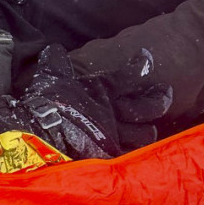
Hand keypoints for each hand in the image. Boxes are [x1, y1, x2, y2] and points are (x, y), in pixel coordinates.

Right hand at [19, 44, 172, 156]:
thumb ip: (56, 63)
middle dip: (160, 98)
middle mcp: (114, 112)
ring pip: (145, 134)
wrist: (38, 139)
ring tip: (148, 127)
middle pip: (148, 106)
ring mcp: (115, 136)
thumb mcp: (49, 78)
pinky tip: (134, 150)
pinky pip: (130, 155)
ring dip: (148, 129)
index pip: (129, 75)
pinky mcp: (109, 157)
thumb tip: (54, 47)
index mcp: (102, 90)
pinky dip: (134, 152)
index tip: (146, 58)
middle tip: (165, 92)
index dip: (141, 65)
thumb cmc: (45, 106)